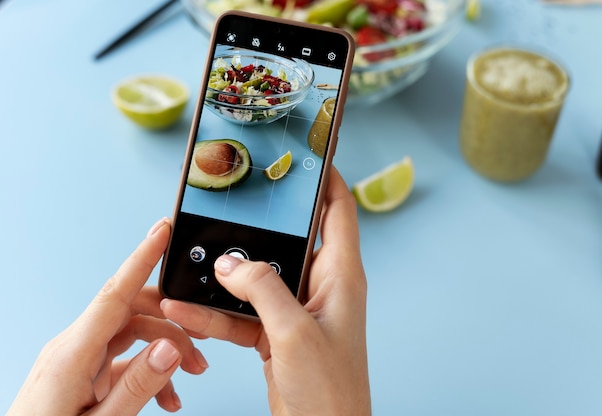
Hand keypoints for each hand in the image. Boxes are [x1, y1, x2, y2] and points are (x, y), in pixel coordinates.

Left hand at [8, 218, 208, 414]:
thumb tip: (169, 348)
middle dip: (172, 320)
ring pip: (132, 332)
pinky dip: (148, 367)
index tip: (162, 231)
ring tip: (191, 373)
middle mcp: (73, 348)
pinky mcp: (81, 370)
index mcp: (72, 356)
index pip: (114, 294)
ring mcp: (76, 358)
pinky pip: (122, 355)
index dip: (142, 258)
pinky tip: (166, 393)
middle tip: (202, 339)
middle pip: (132, 311)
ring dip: (166, 346)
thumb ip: (137, 385)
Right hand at [161, 167, 370, 415]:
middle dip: (258, 225)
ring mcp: (296, 310)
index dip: (326, 179)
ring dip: (226, 276)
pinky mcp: (276, 333)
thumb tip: (229, 263)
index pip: (338, 211)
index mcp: (340, 275)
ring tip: (192, 263)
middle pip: (289, 240)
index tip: (304, 155)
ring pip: (258, 278)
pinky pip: (242, 313)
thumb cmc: (330, 391)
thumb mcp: (294, 332)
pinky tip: (187, 310)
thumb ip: (262, 290)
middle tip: (231, 201)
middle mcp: (321, 286)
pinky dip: (216, 312)